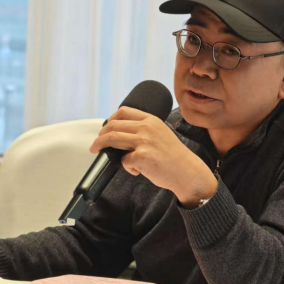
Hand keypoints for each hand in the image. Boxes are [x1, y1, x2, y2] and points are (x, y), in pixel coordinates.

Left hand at [90, 106, 217, 207]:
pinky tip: (138, 171)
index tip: (105, 128)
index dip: (110, 119)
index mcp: (151, 120)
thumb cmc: (174, 157)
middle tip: (96, 143)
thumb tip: (121, 134)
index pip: (123, 111)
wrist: (187, 172)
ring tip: (97, 151)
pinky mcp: (141, 157)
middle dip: (100, 135)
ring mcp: (143, 142)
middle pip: (113, 125)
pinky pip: (123, 161)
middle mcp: (147, 128)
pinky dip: (127, 168)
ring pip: (112, 139)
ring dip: (100, 145)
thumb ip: (144, 130)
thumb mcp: (161, 134)